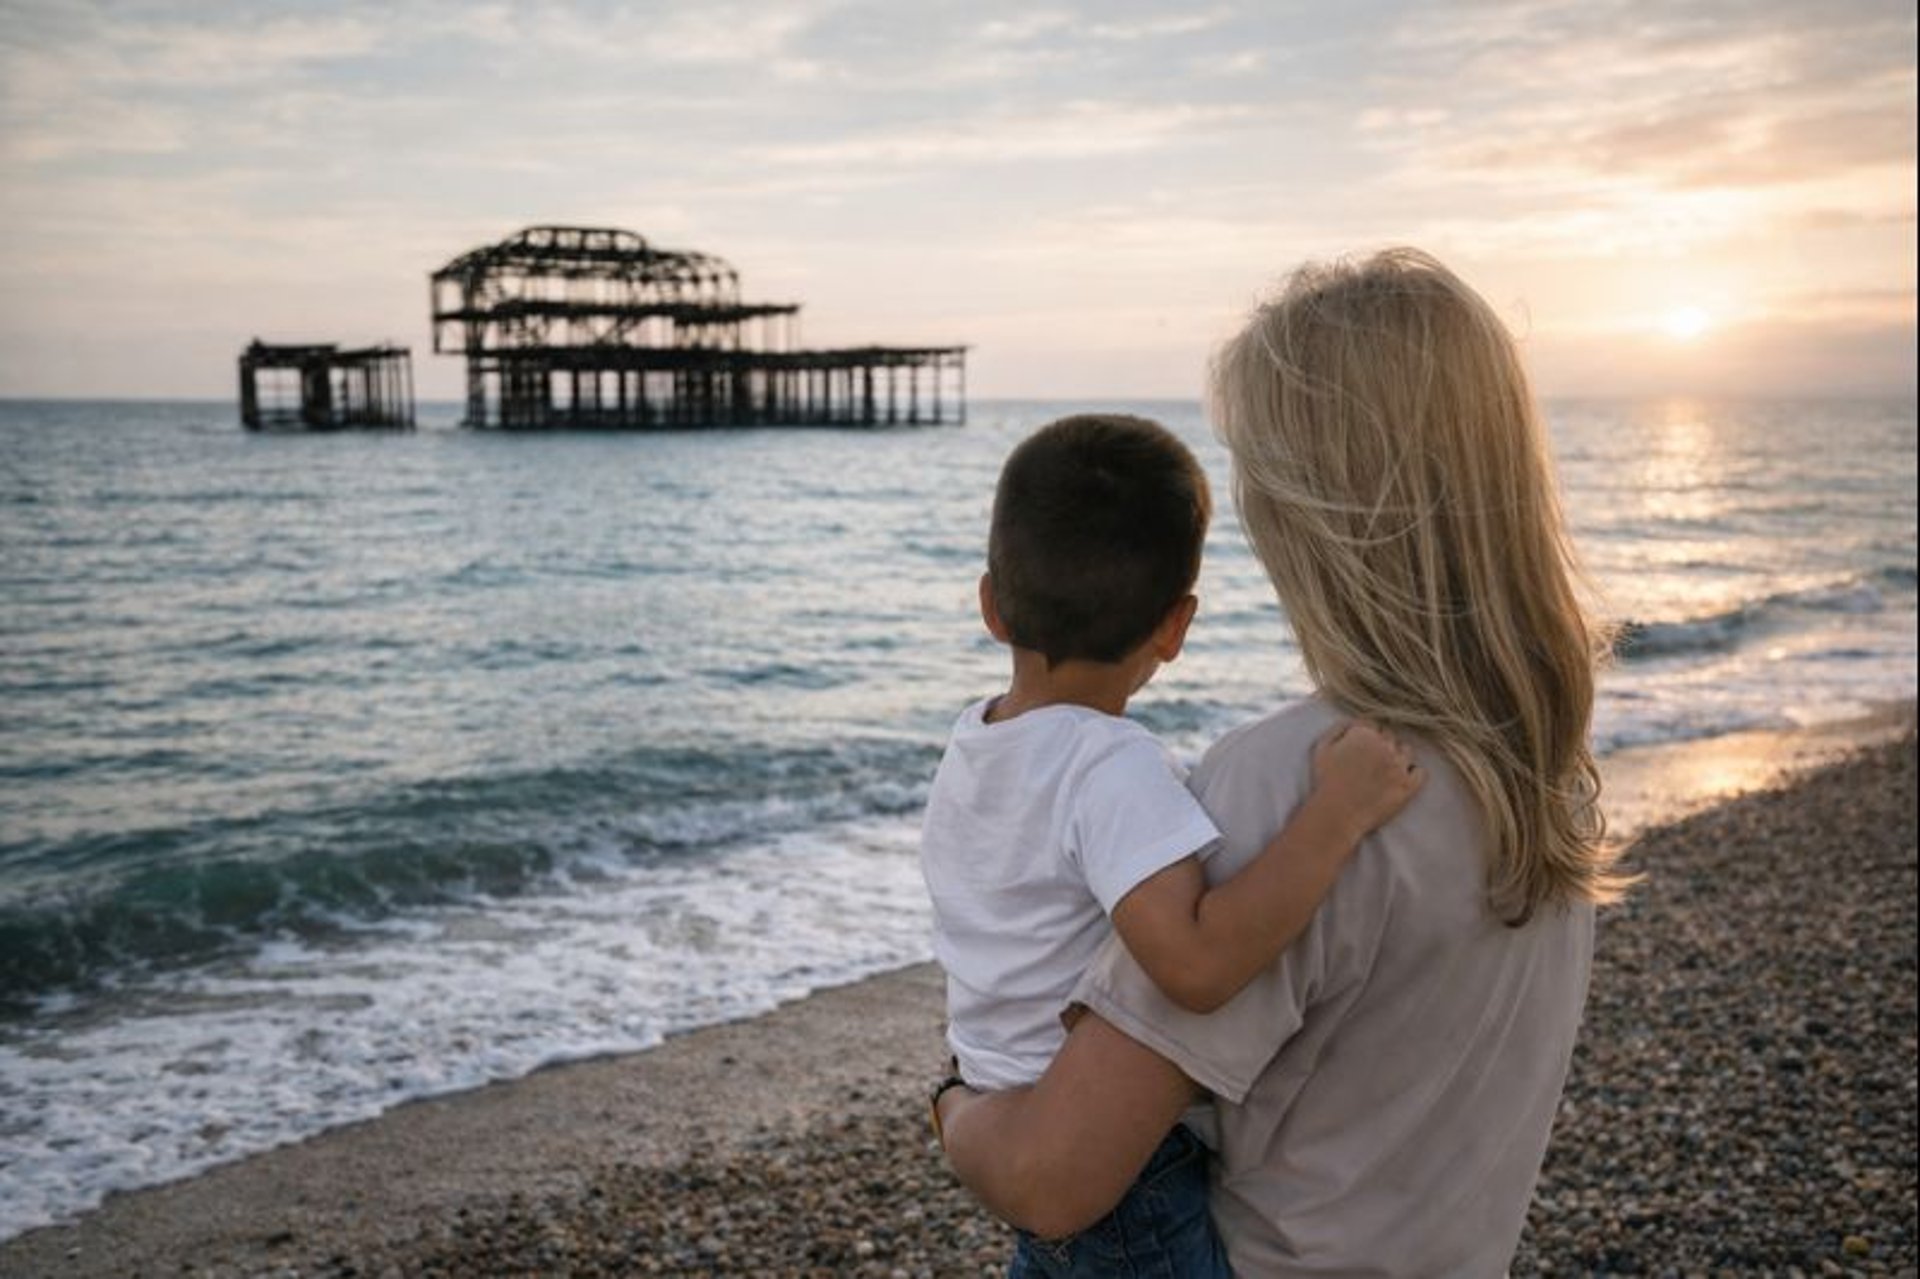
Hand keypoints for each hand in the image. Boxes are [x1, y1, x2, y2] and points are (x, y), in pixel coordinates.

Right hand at [1307, 720, 1424, 841]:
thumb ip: (1339, 728)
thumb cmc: (1326, 781)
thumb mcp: (1322, 747)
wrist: (1337, 813)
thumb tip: (1355, 722)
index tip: (1360, 750)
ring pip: (1406, 751)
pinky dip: (1414, 773)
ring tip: (1386, 770)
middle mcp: (1385, 746)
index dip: (1365, 737)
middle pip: (1390, 737)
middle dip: (1381, 746)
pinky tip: (1402, 779)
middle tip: (1370, 762)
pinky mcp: (1408, 786)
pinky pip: (1421, 772)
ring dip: (1397, 756)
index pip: (1373, 725)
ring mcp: (1399, 766)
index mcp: (1365, 734)